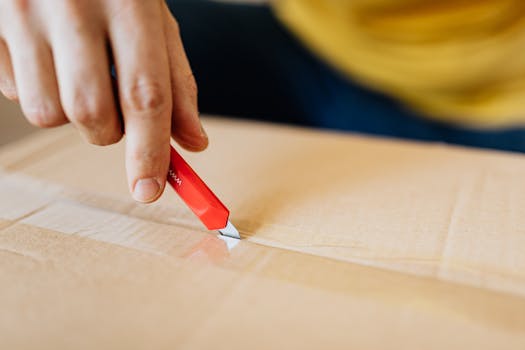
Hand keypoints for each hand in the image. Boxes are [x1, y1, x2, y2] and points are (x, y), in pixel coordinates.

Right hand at [0, 0, 207, 202]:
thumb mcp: (157, 25)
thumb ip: (178, 85)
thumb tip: (193, 145)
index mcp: (130, 4)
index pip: (144, 95)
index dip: (149, 151)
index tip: (150, 192)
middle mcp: (73, 6)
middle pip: (92, 114)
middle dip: (109, 133)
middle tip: (116, 109)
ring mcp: (24, 12)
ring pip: (48, 113)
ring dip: (73, 115)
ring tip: (81, 75)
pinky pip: (16, 93)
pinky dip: (40, 92)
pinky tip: (50, 59)